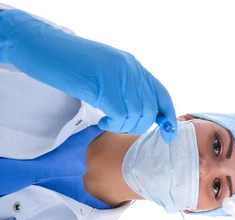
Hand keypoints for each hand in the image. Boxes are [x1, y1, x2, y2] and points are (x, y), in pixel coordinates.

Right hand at [0, 9, 176, 141]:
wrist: (42, 47)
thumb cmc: (71, 63)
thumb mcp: (107, 72)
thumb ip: (126, 87)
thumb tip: (143, 112)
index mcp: (134, 65)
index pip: (162, 94)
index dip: (168, 117)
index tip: (168, 134)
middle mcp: (131, 69)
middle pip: (150, 109)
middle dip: (139, 126)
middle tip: (119, 126)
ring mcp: (118, 76)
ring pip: (137, 115)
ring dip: (124, 126)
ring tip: (108, 122)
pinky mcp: (102, 85)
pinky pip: (120, 115)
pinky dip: (114, 123)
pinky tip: (103, 121)